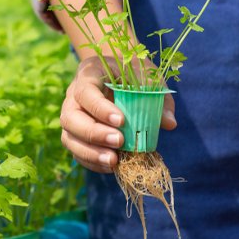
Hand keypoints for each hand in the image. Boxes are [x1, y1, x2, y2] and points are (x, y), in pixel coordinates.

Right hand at [59, 55, 176, 172]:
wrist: (118, 73)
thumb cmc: (132, 72)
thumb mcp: (147, 76)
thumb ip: (157, 98)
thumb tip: (169, 124)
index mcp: (88, 73)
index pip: (86, 92)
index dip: (100, 108)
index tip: (121, 121)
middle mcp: (73, 95)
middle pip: (70, 117)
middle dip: (93, 133)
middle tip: (119, 142)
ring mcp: (72, 115)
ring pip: (69, 137)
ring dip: (90, 152)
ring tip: (114, 161)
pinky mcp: (75, 133)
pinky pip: (76, 150)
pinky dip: (92, 161)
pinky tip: (111, 166)